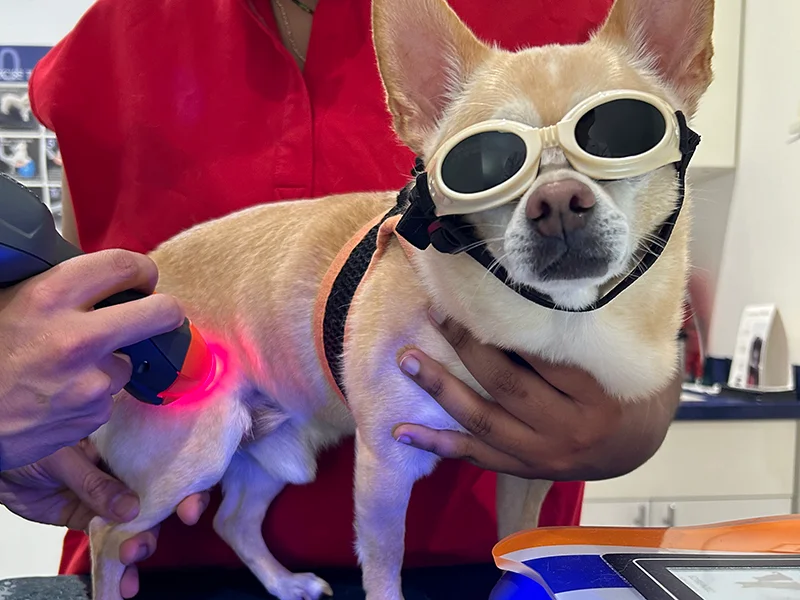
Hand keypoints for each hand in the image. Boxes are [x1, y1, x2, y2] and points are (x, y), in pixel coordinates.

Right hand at [0, 250, 184, 470]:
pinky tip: (60, 392)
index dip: (141, 270)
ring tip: (68, 366)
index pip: (123, 266)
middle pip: (159, 313)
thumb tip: (97, 278)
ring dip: (110, 362)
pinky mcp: (94, 414)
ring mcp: (91, 380)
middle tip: (160, 313)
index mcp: (51, 296)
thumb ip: (56, 285)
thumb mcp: (9, 299)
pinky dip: (93, 394)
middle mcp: (77, 338)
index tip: (143, 277)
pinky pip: (108, 396)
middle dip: (165, 311)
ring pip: (128, 361)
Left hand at [0, 441, 209, 598]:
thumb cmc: (29, 446)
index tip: (190, 507)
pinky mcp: (91, 522)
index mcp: (125, 446)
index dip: (185, 483)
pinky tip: (122, 582)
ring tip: (129, 561)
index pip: (165, 462)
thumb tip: (132, 509)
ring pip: (138, 525)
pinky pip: (110, 543)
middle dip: (163, 524)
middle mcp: (124, 472)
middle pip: (159, 498)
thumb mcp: (63, 458)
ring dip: (140, 547)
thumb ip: (96, 483)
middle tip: (147, 543)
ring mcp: (109, 499)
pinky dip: (117, 565)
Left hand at [392, 309, 681, 480]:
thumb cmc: (635, 388)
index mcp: (601, 394)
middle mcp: (571, 429)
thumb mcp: (634, 355)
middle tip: (437, 314)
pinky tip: (402, 432)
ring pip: (484, 421)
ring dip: (441, 390)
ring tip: (407, 360)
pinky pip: (477, 457)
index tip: (478, 292)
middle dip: (466, 347)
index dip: (507, 323)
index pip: (544, 354)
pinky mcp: (526, 469)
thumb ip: (604, 324)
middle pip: (508, 384)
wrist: (641, 449)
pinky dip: (438, 445)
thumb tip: (568, 270)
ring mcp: (545, 455)